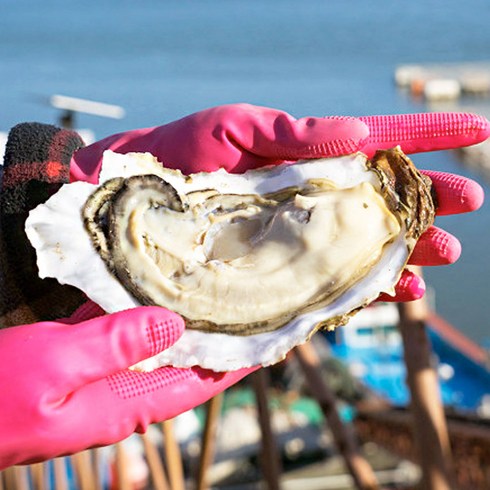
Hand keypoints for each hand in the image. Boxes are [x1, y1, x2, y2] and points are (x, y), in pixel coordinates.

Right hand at [0, 305, 251, 468]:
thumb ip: (114, 346)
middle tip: (242, 298)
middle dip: (211, 333)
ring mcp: (97, 375)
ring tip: (205, 284)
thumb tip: (172, 324)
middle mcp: (118, 393)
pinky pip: (115, 331)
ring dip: (175, 317)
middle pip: (180, 361)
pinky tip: (145, 284)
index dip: (234, 362)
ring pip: (150, 342)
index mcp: (123, 406)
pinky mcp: (75, 358)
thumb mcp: (54, 367)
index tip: (268, 336)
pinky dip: (133, 309)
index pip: (197, 383)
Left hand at [72, 104, 487, 301]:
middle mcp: (307, 198)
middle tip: (467, 206)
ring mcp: (297, 239)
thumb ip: (290, 131)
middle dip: (425, 201)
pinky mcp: (280, 276)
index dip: (425, 135)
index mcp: (302, 155)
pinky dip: (369, 286)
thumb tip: (361, 132)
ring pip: (366, 245)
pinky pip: (334, 282)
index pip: (375, 140)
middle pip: (381, 198)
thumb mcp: (230, 130)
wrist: (134, 209)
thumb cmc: (176, 158)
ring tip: (442, 254)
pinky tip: (397, 289)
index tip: (477, 130)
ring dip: (407, 250)